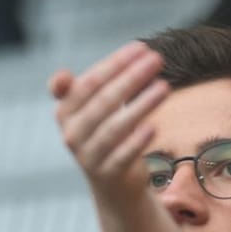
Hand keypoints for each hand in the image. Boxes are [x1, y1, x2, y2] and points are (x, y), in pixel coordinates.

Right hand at [49, 42, 169, 213]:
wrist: (112, 184)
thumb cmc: (105, 134)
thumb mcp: (93, 109)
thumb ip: (97, 85)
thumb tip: (123, 54)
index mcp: (65, 112)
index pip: (89, 83)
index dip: (114, 64)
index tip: (141, 47)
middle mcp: (72, 134)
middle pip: (103, 102)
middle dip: (132, 78)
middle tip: (158, 59)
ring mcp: (88, 156)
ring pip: (114, 128)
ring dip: (141, 105)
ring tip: (165, 86)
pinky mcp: (107, 175)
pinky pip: (122, 156)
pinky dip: (136, 141)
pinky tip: (153, 126)